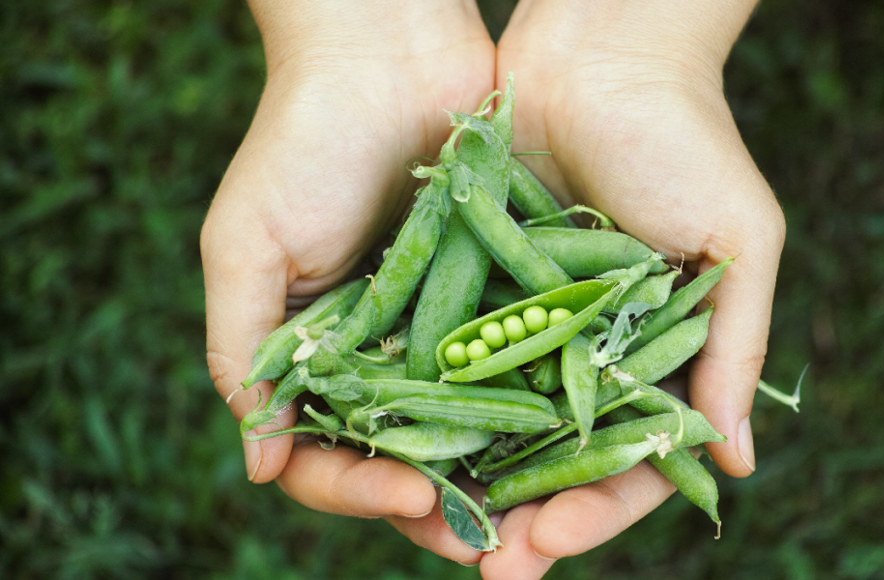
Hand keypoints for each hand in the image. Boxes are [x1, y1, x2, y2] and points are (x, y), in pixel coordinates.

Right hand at [201, 0, 495, 565]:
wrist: (386, 52)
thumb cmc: (300, 142)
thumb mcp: (245, 246)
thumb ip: (242, 353)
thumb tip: (259, 464)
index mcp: (316, 355)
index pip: (330, 455)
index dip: (362, 492)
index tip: (411, 501)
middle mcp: (383, 352)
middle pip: (410, 457)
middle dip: (445, 510)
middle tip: (490, 549)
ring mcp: (445, 327)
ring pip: (475, 426)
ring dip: (503, 478)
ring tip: (541, 522)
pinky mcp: (502, 294)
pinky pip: (523, 363)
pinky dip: (544, 405)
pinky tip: (574, 440)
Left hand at [483, 1, 783, 576]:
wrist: (602, 50)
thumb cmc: (687, 137)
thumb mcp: (736, 240)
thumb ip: (735, 348)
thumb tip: (735, 465)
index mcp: (660, 352)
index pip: (632, 455)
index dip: (597, 508)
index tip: (553, 542)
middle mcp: (591, 348)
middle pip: (557, 455)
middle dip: (526, 514)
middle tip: (489, 567)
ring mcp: (530, 320)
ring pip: (497, 419)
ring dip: (470, 475)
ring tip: (431, 527)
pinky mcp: (478, 283)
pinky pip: (451, 354)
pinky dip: (431, 400)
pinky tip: (401, 444)